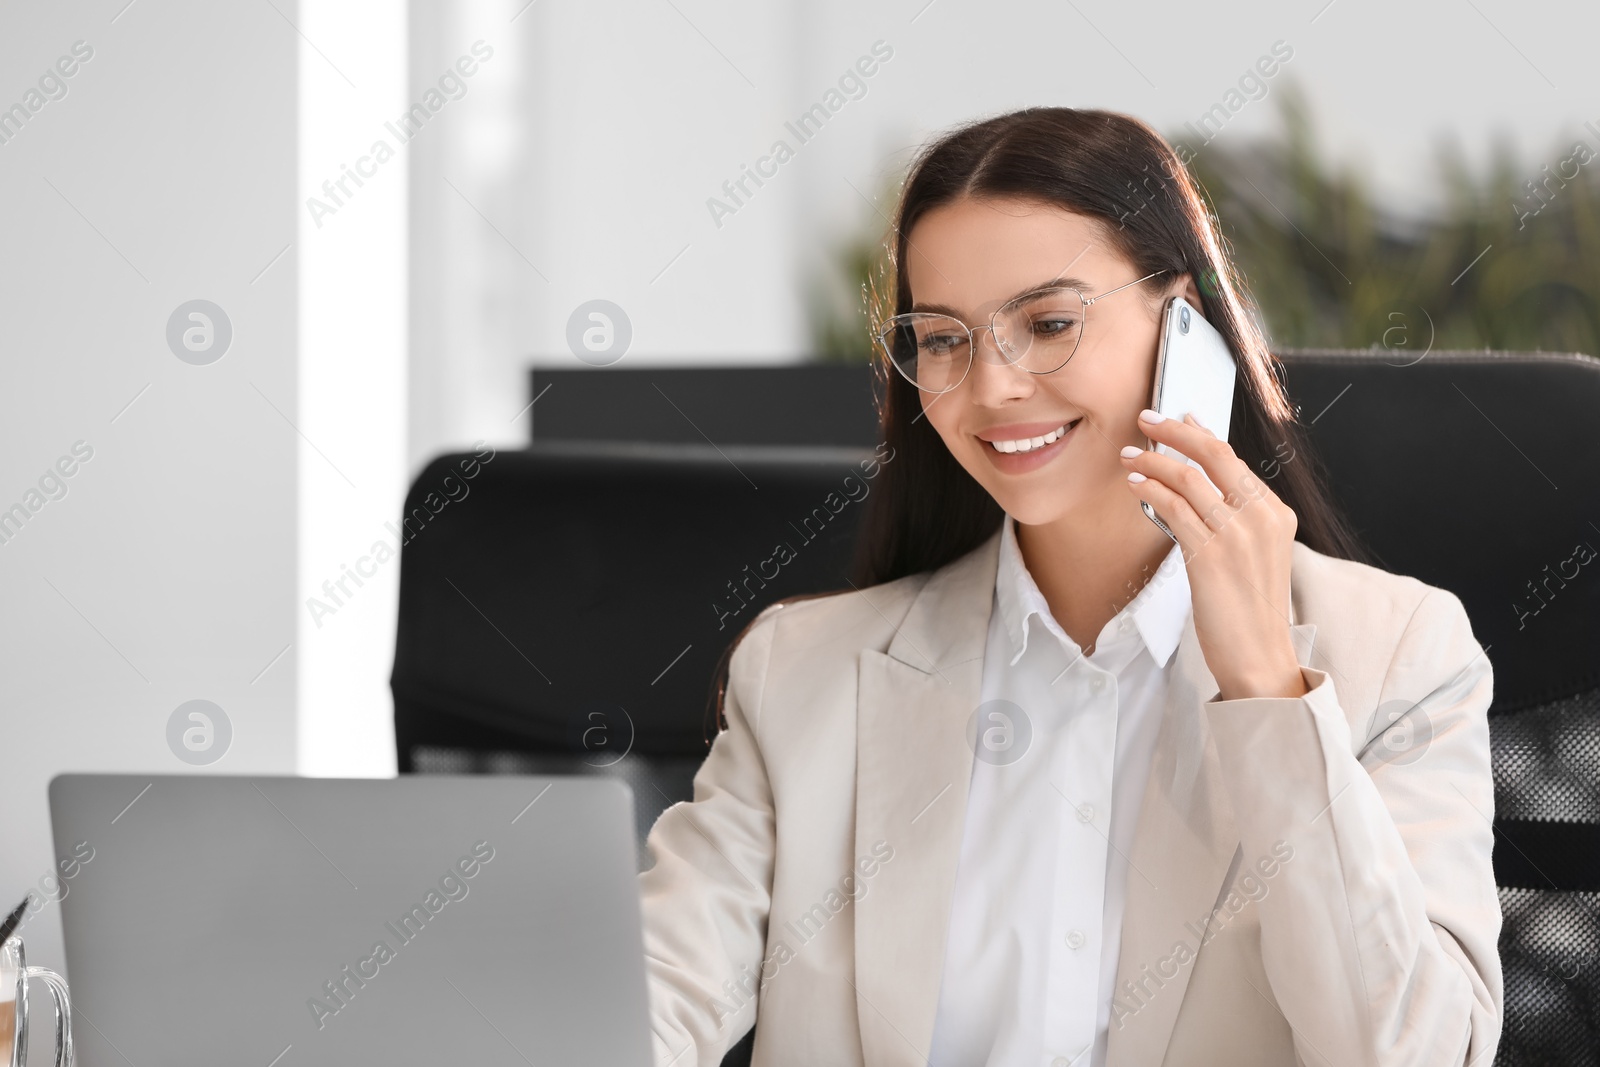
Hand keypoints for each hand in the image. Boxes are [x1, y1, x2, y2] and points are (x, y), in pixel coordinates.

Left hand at [1120, 409, 1307, 700]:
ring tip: (1128, 456)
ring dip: (1152, 460)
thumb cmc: (1248, 610)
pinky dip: (1150, 490)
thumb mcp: (1254, 555)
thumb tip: (1198, 480)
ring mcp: (1237, 536)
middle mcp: (1261, 518)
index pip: (1234, 459)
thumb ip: (1233, 518)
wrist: (1258, 658)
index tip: (1177, 417)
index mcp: (1275, 514)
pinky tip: (1134, 485)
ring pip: (1188, 477)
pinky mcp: (1210, 556)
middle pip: (1214, 455)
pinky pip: (1173, 508)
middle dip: (1175, 431)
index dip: (1199, 434)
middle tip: (1145, 419)